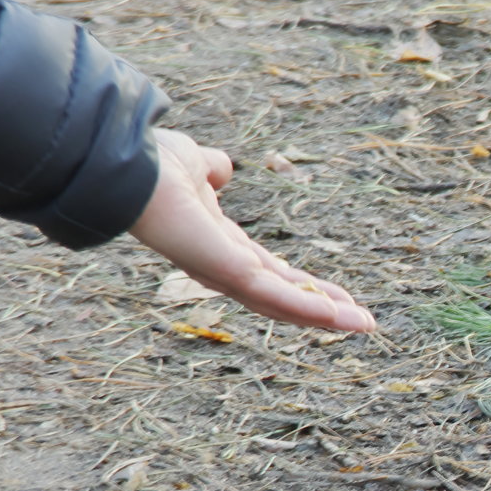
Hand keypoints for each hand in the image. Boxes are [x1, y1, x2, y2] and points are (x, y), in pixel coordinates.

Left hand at [130, 129, 375, 332]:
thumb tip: (223, 169)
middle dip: (323, 308)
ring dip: (325, 316)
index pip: (271, 271)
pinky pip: (275, 295)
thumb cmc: (152, 165)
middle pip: (283, 295)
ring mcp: (224, 273)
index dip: (304, 283)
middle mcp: (222, 265)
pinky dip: (310, 308)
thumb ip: (211, 170)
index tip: (336, 293)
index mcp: (219, 243)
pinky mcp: (227, 272)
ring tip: (363, 325)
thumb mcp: (195, 165)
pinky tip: (341, 316)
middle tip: (361, 321)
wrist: (127, 167)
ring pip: (283, 303)